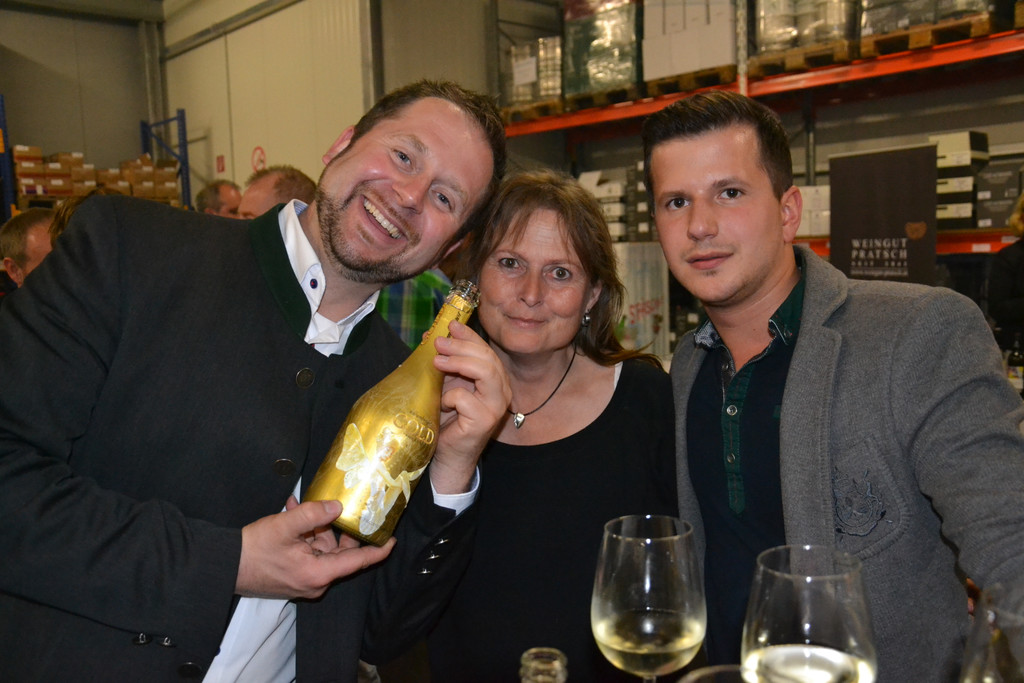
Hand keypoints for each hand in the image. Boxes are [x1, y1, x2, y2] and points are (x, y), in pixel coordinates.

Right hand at [236, 499, 394, 599]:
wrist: (223, 567)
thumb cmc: (253, 549)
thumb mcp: (285, 525)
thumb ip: (313, 514)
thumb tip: (338, 507)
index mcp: (319, 574)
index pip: (358, 562)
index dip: (378, 550)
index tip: (392, 538)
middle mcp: (315, 582)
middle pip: (341, 555)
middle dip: (341, 529)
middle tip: (345, 506)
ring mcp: (304, 581)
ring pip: (323, 551)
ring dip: (317, 528)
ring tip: (302, 505)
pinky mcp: (293, 576)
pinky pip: (309, 553)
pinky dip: (305, 535)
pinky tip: (293, 512)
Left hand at [430, 320, 510, 493]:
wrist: (446, 454)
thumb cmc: (447, 418)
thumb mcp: (445, 383)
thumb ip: (444, 361)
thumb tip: (431, 335)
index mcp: (495, 379)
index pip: (486, 350)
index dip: (469, 336)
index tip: (450, 325)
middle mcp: (502, 391)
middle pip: (487, 358)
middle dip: (462, 346)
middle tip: (438, 343)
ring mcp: (496, 406)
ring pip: (486, 372)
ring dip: (459, 362)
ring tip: (437, 361)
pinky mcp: (485, 421)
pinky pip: (466, 399)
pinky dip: (451, 397)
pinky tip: (444, 404)